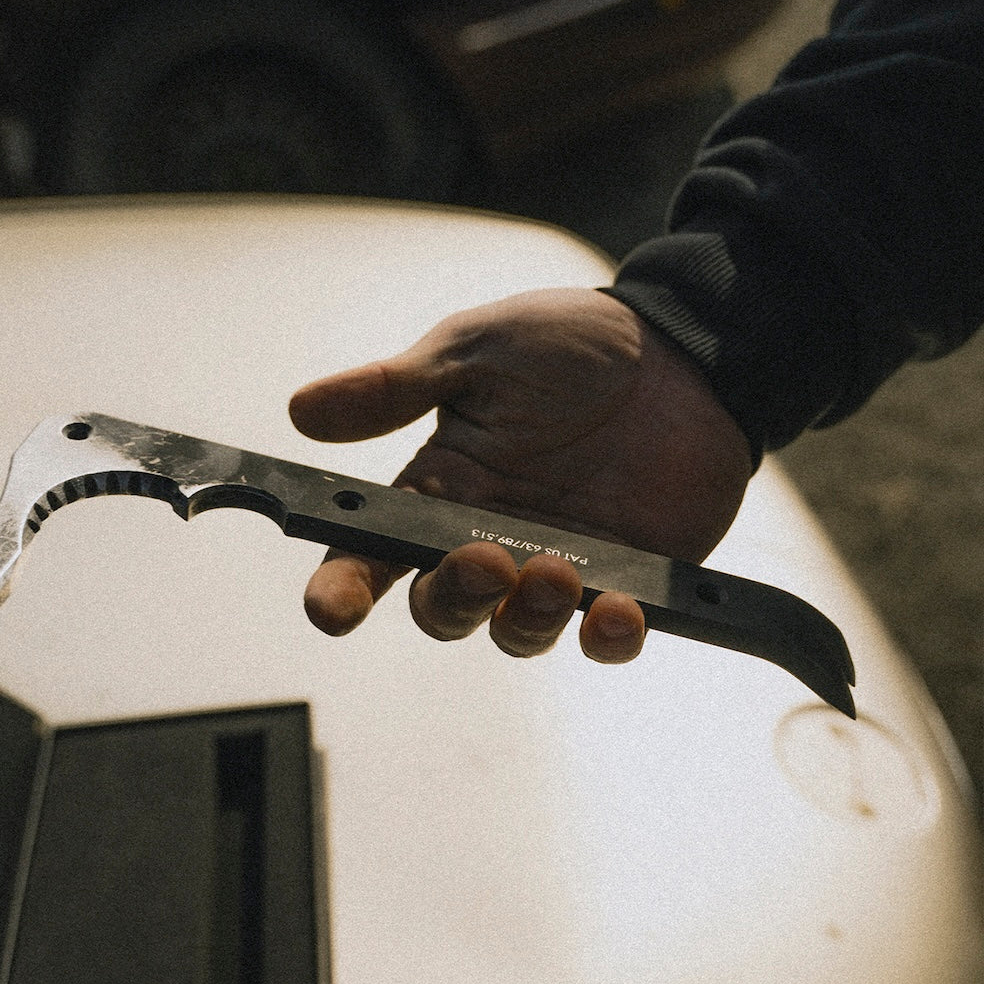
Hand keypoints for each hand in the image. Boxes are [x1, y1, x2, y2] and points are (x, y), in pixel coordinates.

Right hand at [288, 288, 751, 661]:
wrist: (681, 351)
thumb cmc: (571, 346)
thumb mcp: (475, 352)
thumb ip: (395, 388)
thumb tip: (303, 409)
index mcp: (444, 487)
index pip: (373, 551)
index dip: (343, 586)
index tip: (331, 607)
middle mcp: (491, 538)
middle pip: (444, 608)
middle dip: (452, 599)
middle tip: (482, 560)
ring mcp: (557, 566)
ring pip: (518, 633)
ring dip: (527, 619)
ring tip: (556, 570)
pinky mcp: (627, 579)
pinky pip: (605, 635)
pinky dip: (608, 637)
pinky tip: (616, 612)